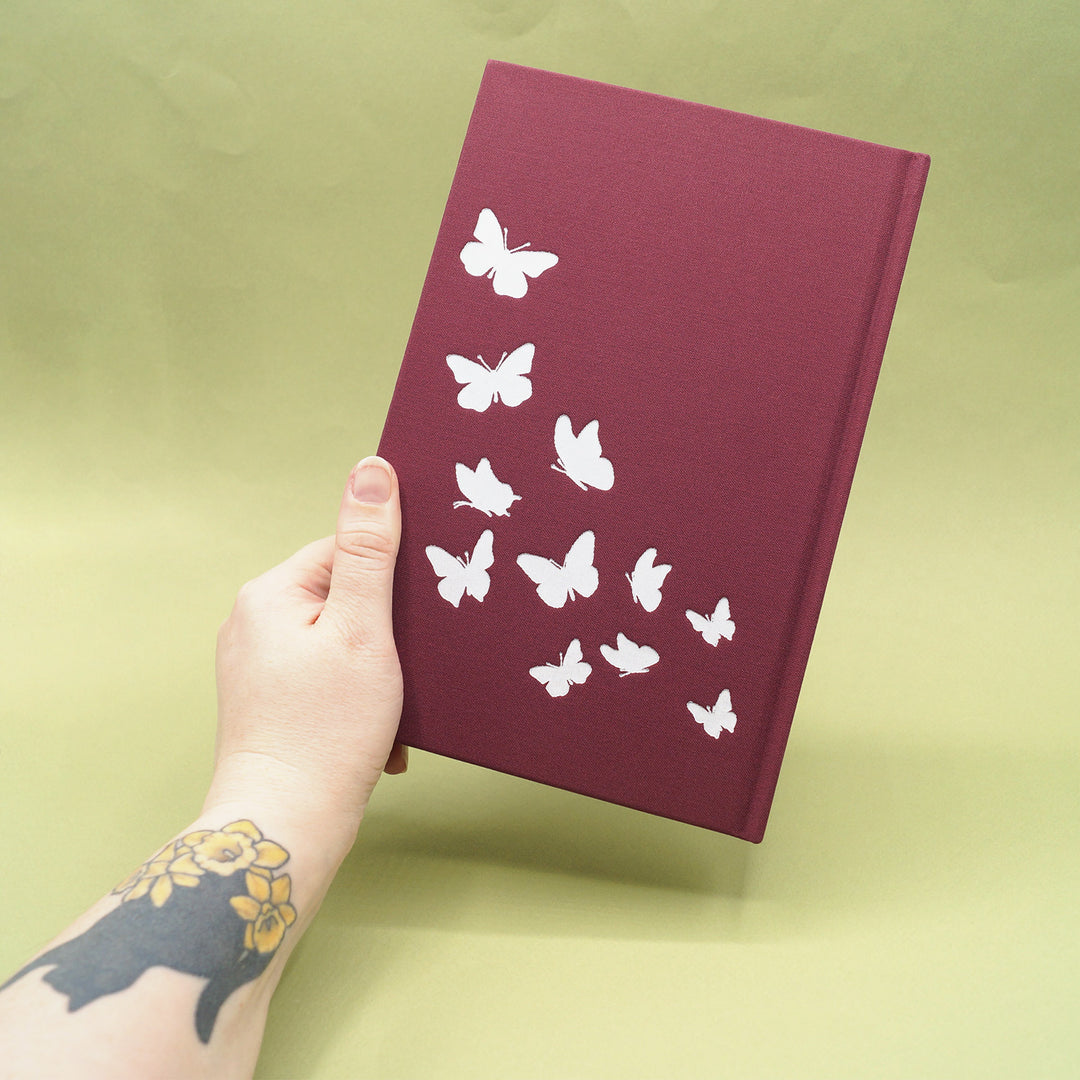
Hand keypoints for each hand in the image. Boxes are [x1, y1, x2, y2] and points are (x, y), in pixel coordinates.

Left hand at [204, 456, 405, 859]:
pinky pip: (326, 681)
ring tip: (387, 712)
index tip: (413, 623)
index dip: (390, 585)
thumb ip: (369, 550)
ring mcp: (255, 667)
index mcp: (270, 594)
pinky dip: (357, 702)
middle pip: (344, 598)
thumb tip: (371, 470)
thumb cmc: (326, 730)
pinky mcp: (266, 703)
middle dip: (384, 636)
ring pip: (340, 644)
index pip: (346, 552)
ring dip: (376, 674)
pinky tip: (374, 736)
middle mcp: (252, 623)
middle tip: (402, 673)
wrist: (286, 826)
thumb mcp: (362, 630)